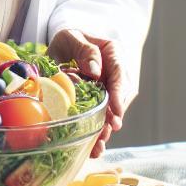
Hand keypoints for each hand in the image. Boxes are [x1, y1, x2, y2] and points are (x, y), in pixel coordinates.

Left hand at [48, 29, 126, 158]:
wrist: (65, 46)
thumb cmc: (69, 39)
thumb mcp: (72, 36)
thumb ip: (85, 49)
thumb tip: (95, 71)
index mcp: (113, 54)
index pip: (120, 75)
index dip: (119, 95)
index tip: (116, 112)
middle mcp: (115, 74)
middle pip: (119, 98)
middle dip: (112, 118)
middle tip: (105, 135)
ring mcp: (110, 89)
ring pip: (111, 112)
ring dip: (105, 130)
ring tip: (97, 147)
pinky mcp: (101, 102)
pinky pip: (101, 118)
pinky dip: (97, 132)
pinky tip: (93, 148)